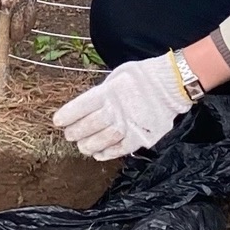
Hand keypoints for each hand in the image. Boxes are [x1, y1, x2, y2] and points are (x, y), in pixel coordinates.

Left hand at [52, 55, 190, 161]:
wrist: (171, 84)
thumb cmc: (142, 76)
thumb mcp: (117, 76)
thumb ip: (103, 91)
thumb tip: (88, 105)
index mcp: (109, 92)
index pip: (82, 106)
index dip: (68, 115)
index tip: (58, 122)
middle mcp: (117, 109)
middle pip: (90, 125)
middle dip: (76, 132)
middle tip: (69, 136)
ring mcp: (129, 124)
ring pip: (103, 139)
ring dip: (90, 145)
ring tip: (83, 146)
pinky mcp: (141, 136)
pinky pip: (121, 149)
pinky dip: (108, 153)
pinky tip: (99, 154)